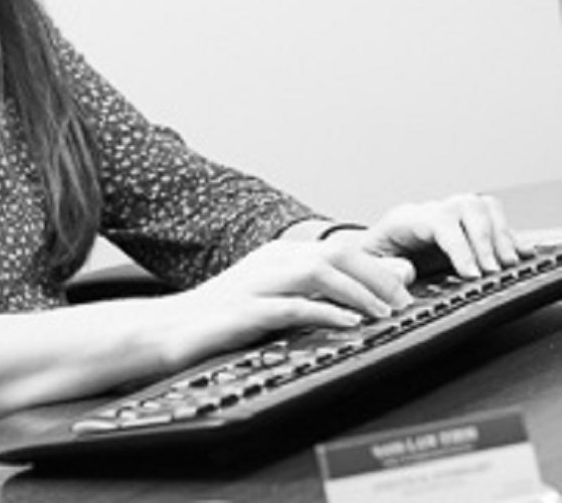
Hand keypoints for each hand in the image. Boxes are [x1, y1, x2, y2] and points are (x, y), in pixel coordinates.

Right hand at [157, 238, 412, 370]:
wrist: (170, 328)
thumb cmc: (225, 316)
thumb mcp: (276, 300)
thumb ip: (319, 294)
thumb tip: (365, 292)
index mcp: (280, 255)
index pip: (341, 248)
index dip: (379, 266)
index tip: (407, 289)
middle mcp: (271, 261)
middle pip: (335, 253)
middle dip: (377, 275)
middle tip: (405, 302)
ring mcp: (257, 283)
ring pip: (317, 272)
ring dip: (357, 291)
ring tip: (385, 313)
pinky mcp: (245, 311)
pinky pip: (291, 307)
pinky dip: (324, 313)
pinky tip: (348, 325)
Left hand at [353, 193, 532, 278]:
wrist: (363, 255)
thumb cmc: (362, 262)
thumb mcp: (362, 268)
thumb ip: (382, 270)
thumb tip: (405, 271)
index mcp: (403, 221)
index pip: (438, 221)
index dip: (460, 247)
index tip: (473, 274)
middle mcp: (428, 213)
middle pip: (465, 206)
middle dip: (484, 240)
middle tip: (493, 272)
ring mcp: (446, 218)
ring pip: (481, 207)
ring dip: (500, 235)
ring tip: (506, 265)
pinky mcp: (462, 229)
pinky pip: (493, 219)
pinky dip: (508, 235)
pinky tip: (517, 255)